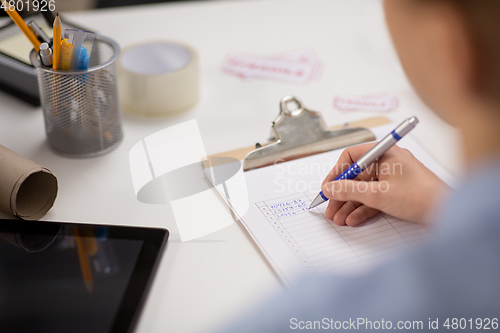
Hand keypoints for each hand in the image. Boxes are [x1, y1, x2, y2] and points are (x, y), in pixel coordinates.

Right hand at [321, 143, 448, 225]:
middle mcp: (387, 163)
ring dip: (349, 204)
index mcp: (384, 153)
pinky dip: (362, 209)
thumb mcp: (378, 194)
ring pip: (363, 190)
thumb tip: (329, 188)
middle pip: (355, 176)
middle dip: (341, 194)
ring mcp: (392, 179)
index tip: (327, 188)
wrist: (449, 213)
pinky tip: (352, 220)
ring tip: (338, 219)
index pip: (351, 157)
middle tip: (329, 209)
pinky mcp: (397, 194)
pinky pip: (374, 199)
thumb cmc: (420, 197)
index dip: (336, 173)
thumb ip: (349, 190)